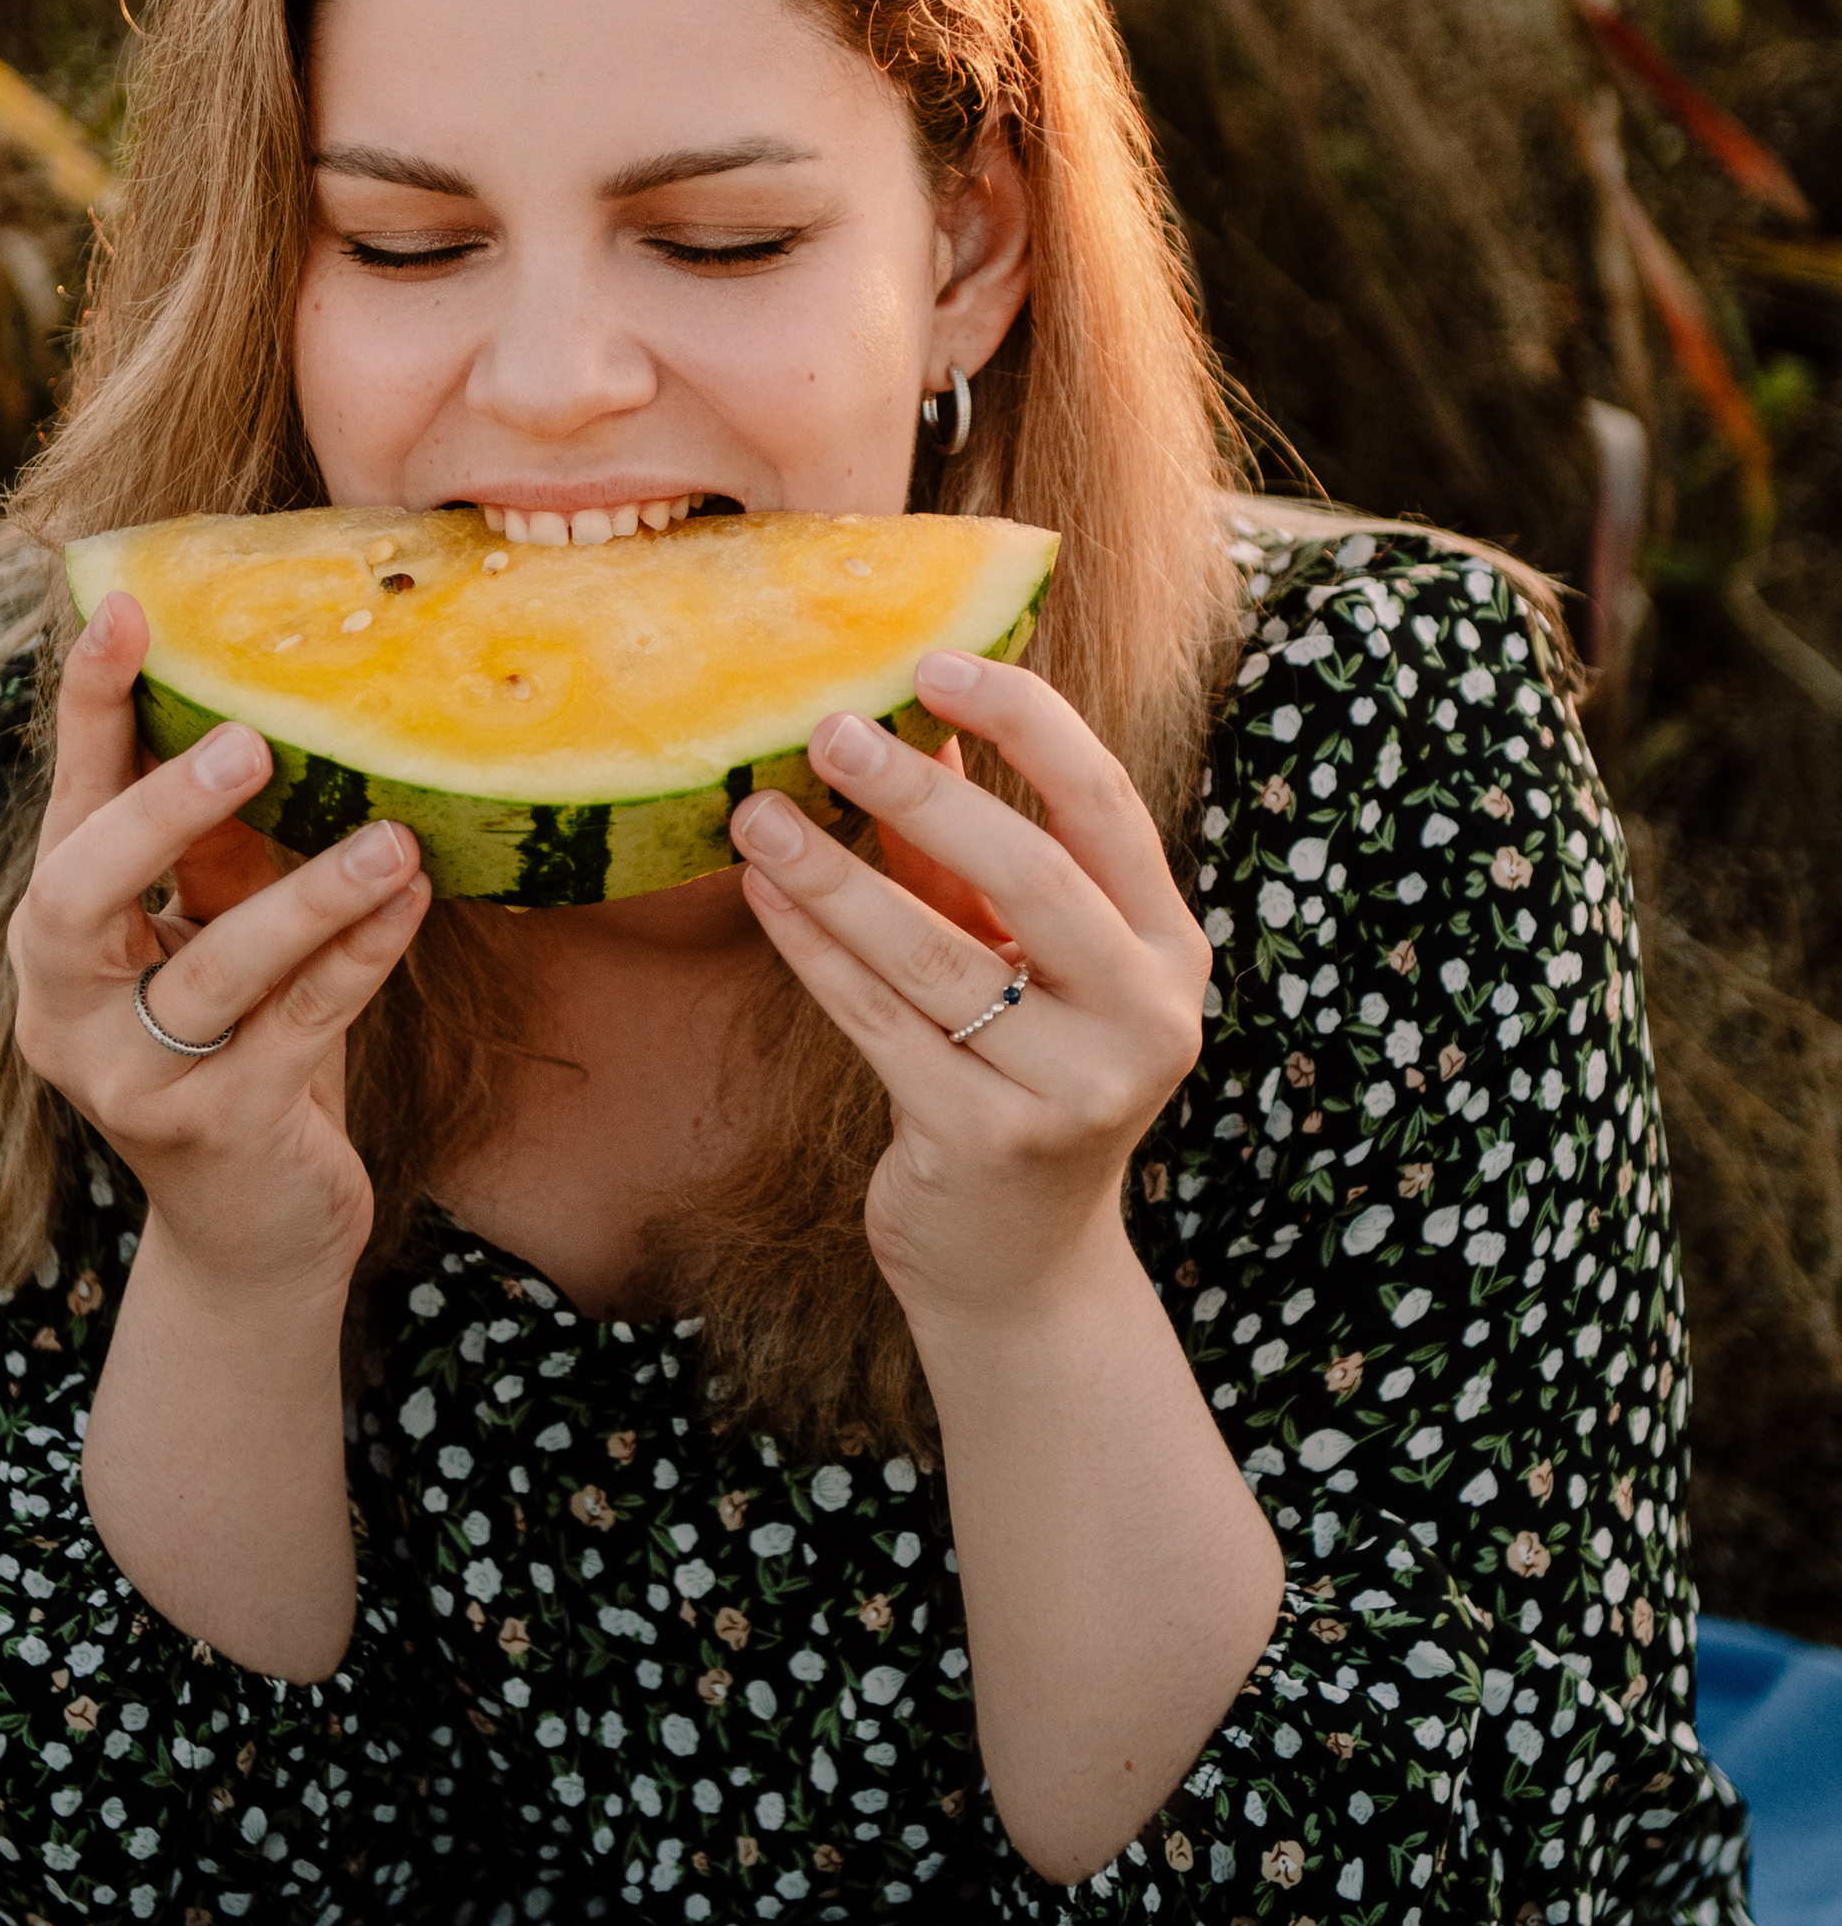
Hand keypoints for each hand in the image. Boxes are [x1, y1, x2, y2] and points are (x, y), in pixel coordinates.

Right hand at [7, 592, 430, 1299]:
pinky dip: (362, 957)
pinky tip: (417, 900)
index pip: (63, 806)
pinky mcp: (218, 1133)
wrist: (253, 1236)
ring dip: (306, 896)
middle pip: (81, 891)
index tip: (119, 606)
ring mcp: (132, 1082)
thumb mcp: (220, 942)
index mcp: (57, 945)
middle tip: (253, 740)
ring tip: (394, 838)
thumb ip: (219, 854)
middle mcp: (65, 1012)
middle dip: (161, 809)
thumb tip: (274, 712)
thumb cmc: (241, 1057)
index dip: (87, 708)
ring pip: (212, 969)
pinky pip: (299, 1026)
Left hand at [728, 652, 1210, 1327]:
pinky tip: (761, 898)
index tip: (932, 660)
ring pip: (936, 957)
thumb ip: (973, 858)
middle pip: (1031, 874)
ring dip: (835, 875)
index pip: (1105, 805)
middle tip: (825, 730)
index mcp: (1170, 948)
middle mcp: (1145, 1017)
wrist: (1021, 1265)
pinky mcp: (987, 1141)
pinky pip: (880, 1024)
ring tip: (755, 815)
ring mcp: (1072, 1089)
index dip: (1024, 722)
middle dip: (921, 794)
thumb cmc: (1018, 1079)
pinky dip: (813, 953)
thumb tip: (906, 724)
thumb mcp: (1018, 961)